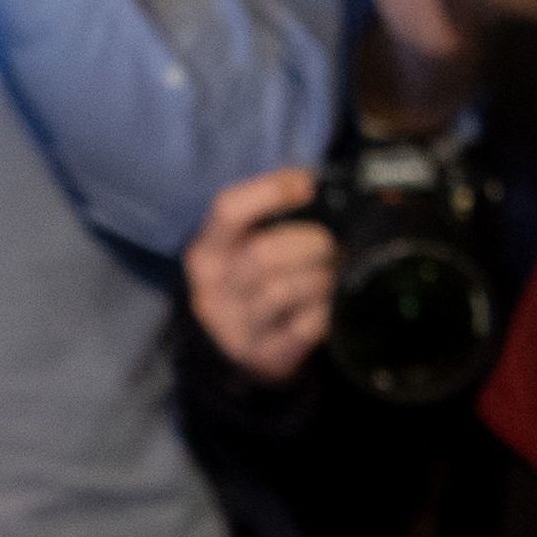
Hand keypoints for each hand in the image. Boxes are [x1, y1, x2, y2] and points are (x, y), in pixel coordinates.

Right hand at [187, 168, 334, 381]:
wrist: (232, 354)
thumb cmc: (247, 283)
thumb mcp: (239, 248)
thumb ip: (266, 217)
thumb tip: (314, 181)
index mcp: (205, 253)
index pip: (228, 210)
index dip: (270, 191)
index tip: (305, 186)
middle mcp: (212, 290)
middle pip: (263, 253)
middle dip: (309, 243)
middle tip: (329, 245)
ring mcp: (236, 328)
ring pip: (286, 290)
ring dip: (321, 277)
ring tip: (331, 274)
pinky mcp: (264, 355)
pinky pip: (306, 326)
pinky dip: (326, 311)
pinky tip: (327, 304)